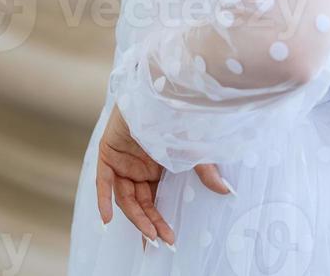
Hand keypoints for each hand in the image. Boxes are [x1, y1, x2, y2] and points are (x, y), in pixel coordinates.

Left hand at [96, 103, 236, 251]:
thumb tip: (227, 190)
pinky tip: (107, 219)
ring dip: (135, 216)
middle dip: (149, 222)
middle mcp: (138, 166)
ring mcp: (122, 160)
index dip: (160, 219)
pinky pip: (103, 181)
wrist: (161, 89)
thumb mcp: (192, 148)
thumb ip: (204, 170)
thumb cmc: (177, 115)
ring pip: (125, 196)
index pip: (155, 199)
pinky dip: (104, 200)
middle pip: (140, 201)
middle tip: (159, 241)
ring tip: (149, 233)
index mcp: (157, 166)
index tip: (169, 239)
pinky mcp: (108, 152)